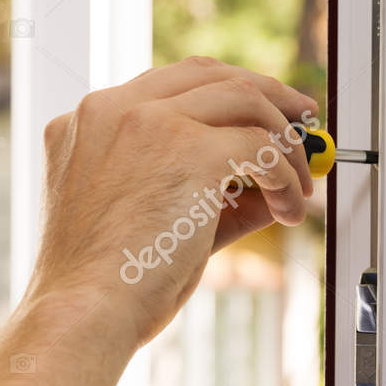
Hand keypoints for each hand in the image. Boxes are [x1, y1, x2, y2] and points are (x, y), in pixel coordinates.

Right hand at [24, 56, 318, 349]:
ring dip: (284, 141)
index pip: (170, 84)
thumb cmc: (107, 284)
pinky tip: (289, 209)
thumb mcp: (151, 220)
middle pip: (210, 73)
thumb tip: (270, 186)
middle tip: (301, 123)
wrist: (83, 312)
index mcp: (89, 122)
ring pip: (243, 98)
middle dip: (267, 95)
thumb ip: (207, 195)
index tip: (259, 115)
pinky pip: (261, 146)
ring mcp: (148, 122)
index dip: (224, 94)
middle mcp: (112, 108)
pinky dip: (287, 177)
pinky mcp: (186, 149)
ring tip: (300, 184)